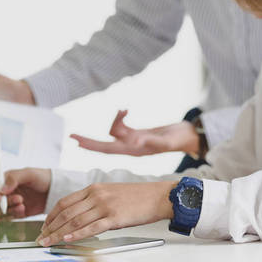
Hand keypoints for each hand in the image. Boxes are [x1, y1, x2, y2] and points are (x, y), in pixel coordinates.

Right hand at [0, 168, 49, 220]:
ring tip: (23, 206)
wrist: (54, 190)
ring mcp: (12, 204)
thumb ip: (14, 178)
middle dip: (5, 203)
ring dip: (10, 211)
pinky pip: (10, 218)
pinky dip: (12, 217)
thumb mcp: (29, 174)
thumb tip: (2, 189)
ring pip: (1, 212)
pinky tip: (19, 213)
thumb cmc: (42, 178)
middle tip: (19, 199)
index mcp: (6, 181)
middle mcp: (7, 193)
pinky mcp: (18, 212)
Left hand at [36, 181, 176, 246]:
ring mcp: (105, 206)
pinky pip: (91, 228)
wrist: (159, 196)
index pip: (65, 202)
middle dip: (50, 227)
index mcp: (94, 188)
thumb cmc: (137, 197)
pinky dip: (77, 234)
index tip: (45, 227)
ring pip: (75, 221)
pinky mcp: (115, 217)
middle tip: (41, 238)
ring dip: (58, 233)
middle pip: (66, 212)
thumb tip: (79, 218)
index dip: (51, 216)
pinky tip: (67, 239)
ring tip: (48, 242)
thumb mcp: (111, 193)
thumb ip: (94, 201)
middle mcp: (97, 195)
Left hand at [70, 110, 198, 156]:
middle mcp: (131, 148)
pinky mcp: (137, 135)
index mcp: (135, 151)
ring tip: (125, 111)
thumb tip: (134, 141)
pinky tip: (125, 110)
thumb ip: (151, 140)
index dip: (91, 146)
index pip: (107, 149)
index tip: (77, 143)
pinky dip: (121, 117)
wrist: (190, 138)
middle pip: (104, 145)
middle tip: (71, 136)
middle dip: (88, 141)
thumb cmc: (180, 139)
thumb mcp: (166, 140)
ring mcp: (134, 142)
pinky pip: (122, 127)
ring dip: (115, 119)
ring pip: (114, 131)